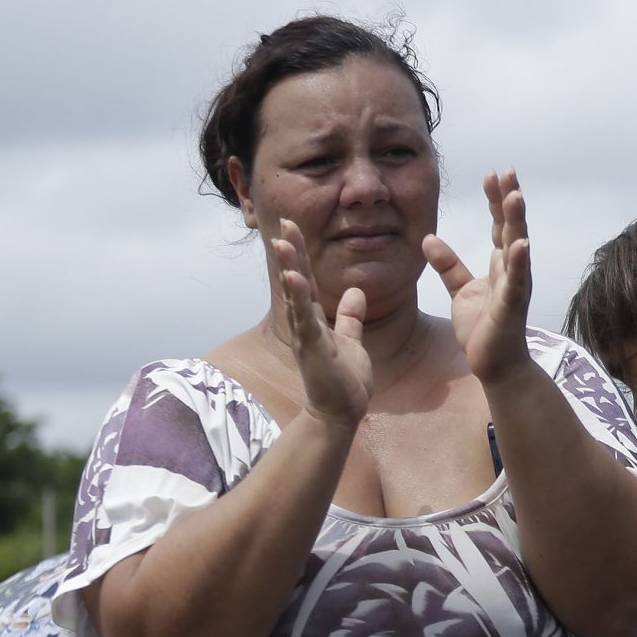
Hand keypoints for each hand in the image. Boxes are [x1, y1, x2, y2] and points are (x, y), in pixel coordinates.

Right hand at [269, 219, 371, 427]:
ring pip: (295, 295)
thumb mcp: (352, 341)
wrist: (340, 412)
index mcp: (315, 319)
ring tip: (282, 242)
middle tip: (283, 223)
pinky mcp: (311, 348)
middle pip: (296, 281)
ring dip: (289, 268)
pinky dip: (298, 297)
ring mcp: (306, 335)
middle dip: (291, 252)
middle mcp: (305, 323)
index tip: (293, 228)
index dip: (301, 254)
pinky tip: (293, 277)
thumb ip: (350, 318)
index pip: (306, 280)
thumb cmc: (344, 380)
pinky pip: (304, 318)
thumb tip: (354, 293)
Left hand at [424, 170, 534, 388]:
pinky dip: (520, 262)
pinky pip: (516, 281)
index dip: (495, 200)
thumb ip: (448, 264)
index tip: (492, 175)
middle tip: (507, 171)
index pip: (498, 225)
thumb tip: (428, 238)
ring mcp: (515, 286)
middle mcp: (512, 270)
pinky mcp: (511, 306)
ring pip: (516, 247)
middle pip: (510, 227)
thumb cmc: (483, 328)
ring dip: (517, 222)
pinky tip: (521, 243)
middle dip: (508, 199)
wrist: (495, 365)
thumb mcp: (460, 289)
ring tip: (515, 195)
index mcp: (500, 265)